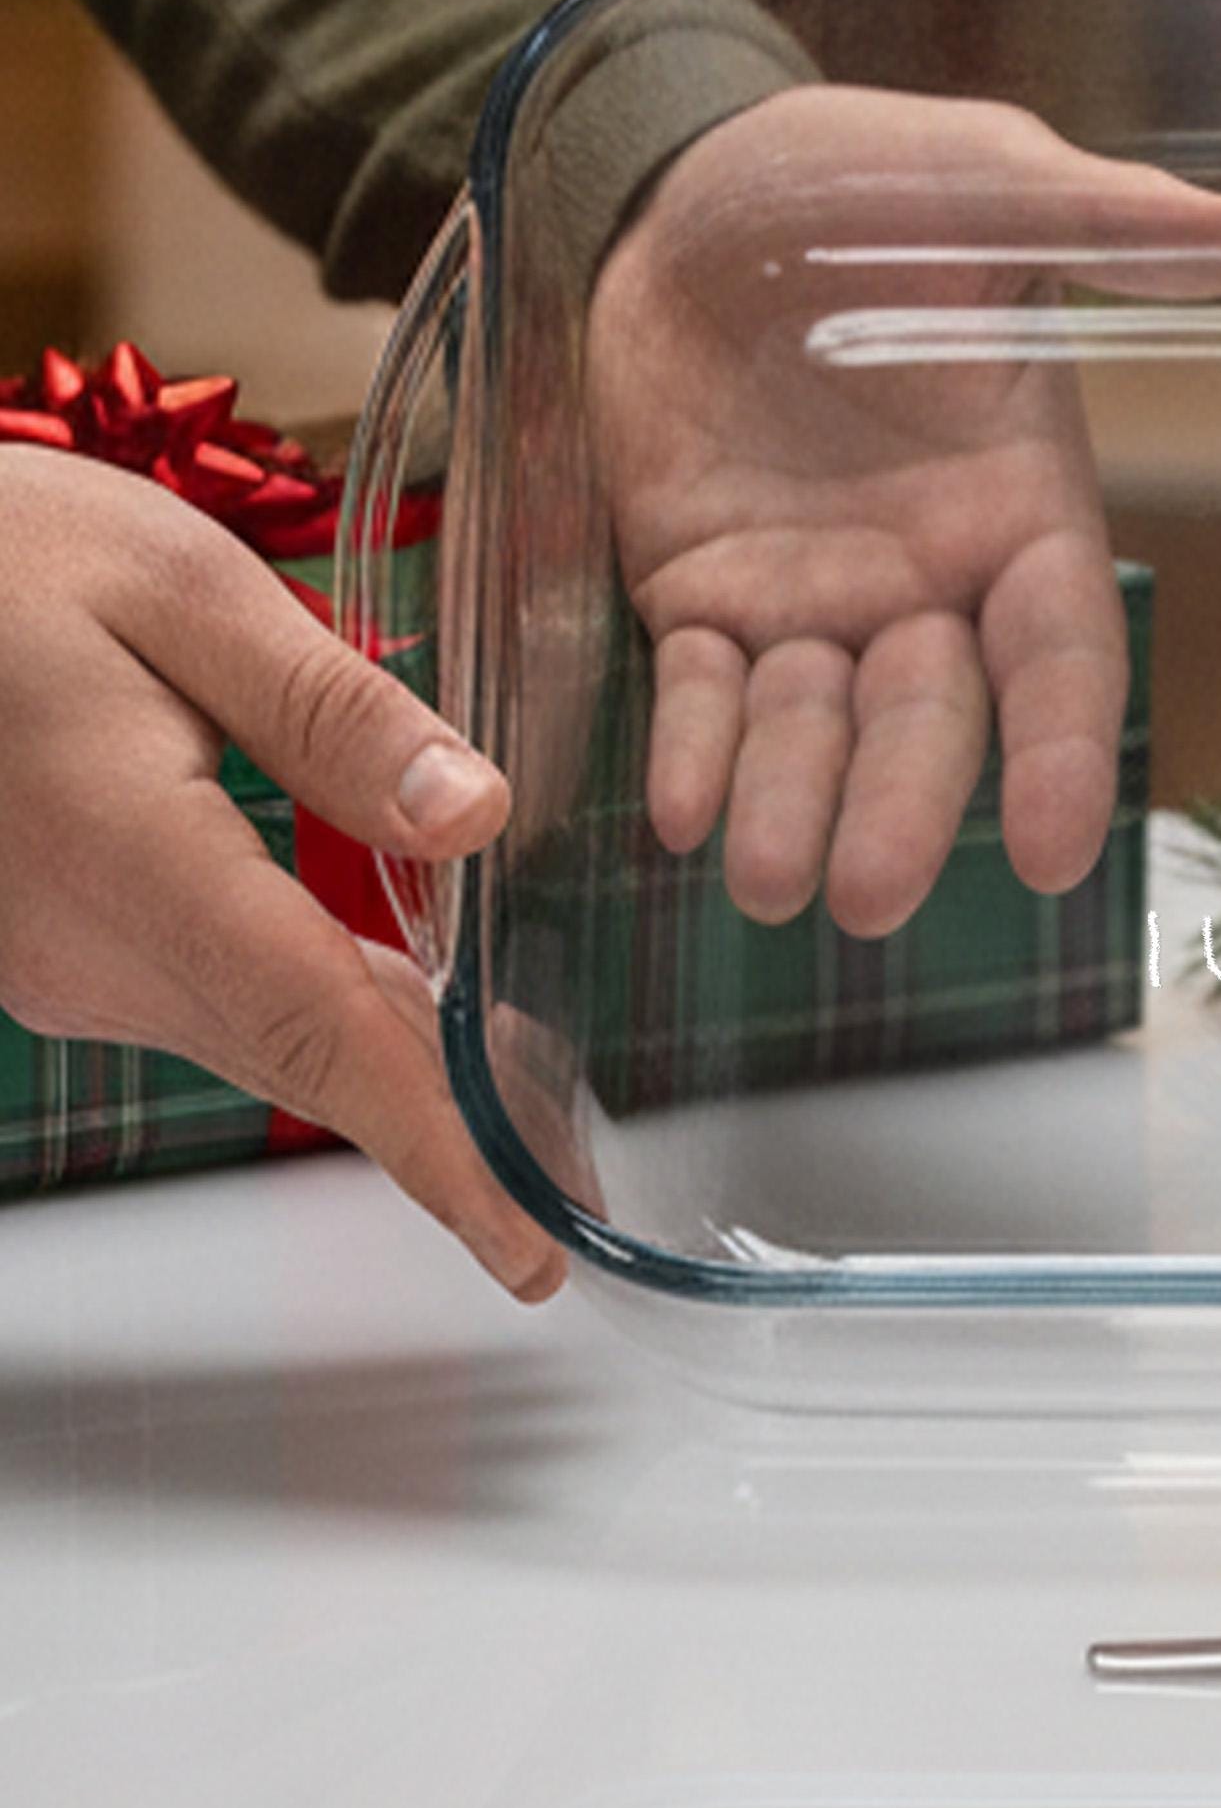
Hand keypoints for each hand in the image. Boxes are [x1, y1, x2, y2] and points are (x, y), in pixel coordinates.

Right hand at [0, 453, 554, 1297]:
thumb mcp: (178, 588)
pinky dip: (333, 1023)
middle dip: (452, 1136)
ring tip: (534, 1116)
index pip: (321, 1036)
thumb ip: (334, 712)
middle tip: (576, 1186)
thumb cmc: (5, 558)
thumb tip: (481, 816)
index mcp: (133, 863)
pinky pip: (228, 1003)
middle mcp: (92, 950)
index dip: (437, 1150)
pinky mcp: (68, 945)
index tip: (525, 1249)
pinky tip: (421, 1020)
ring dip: (400, 1081)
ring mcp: (69, 962)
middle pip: (313, 1064)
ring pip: (273, 1041)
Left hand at [588, 86, 1220, 931]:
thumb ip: (1102, 223)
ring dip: (793, 807)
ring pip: (816, 731)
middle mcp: (929, 574)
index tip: (1064, 853)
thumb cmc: (850, 178)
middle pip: (935, 722)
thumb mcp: (978, 185)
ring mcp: (813, 595)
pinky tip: (678, 807)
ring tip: (764, 880)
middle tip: (868, 894)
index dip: (1066, 752)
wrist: (674, 179)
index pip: (1062, 652)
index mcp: (1022, 500)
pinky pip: (702, 690)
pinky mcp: (699, 589)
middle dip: (907, 810)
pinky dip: (693, 750)